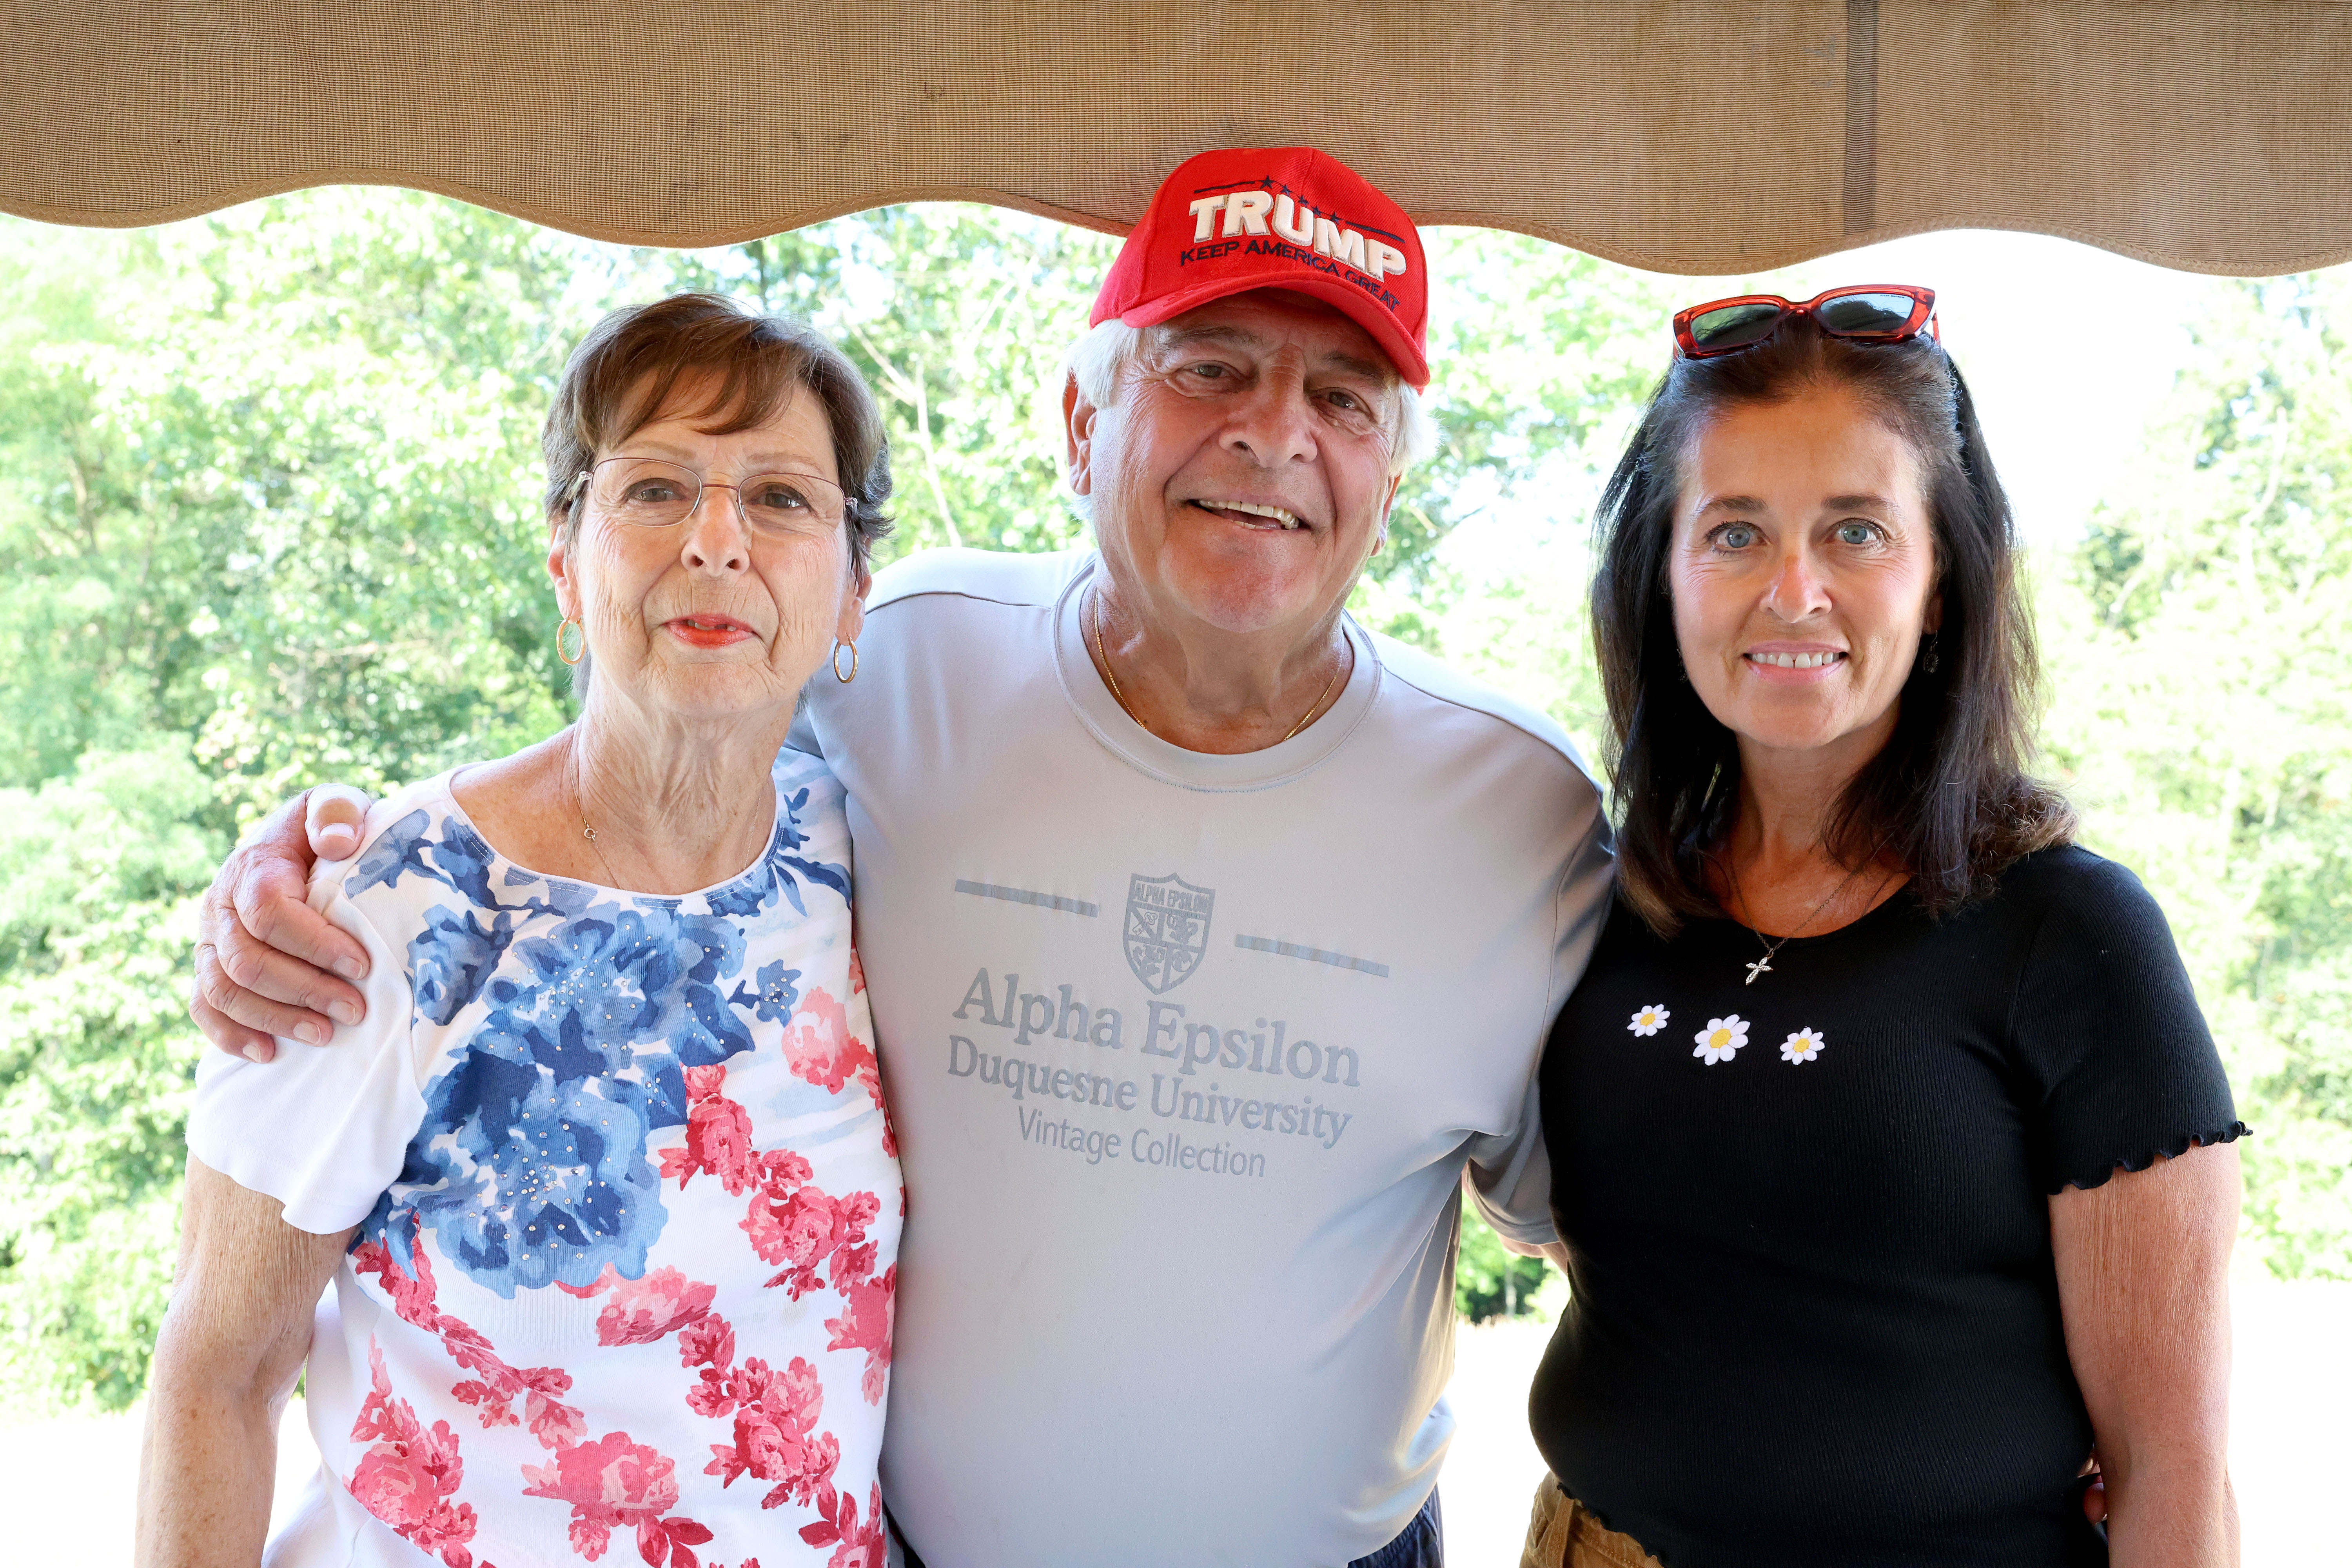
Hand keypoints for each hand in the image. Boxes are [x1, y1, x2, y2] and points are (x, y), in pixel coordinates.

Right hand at [188, 785, 375, 1061]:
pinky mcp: (209, 965)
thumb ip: (337, 812)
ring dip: (274, 1017)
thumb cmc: (328, 828)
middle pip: (247, 960)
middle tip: (355, 1010)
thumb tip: (338, 841)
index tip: (362, 964)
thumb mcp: (337, 806)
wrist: (296, 841)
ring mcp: (209, 938)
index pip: (270, 912)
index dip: (315, 943)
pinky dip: (231, 1034)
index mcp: (253, 866)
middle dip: (303, 989)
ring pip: (224, 989)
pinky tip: (269, 1052)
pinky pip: (204, 1006)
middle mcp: (220, 903)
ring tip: (325, 1035)